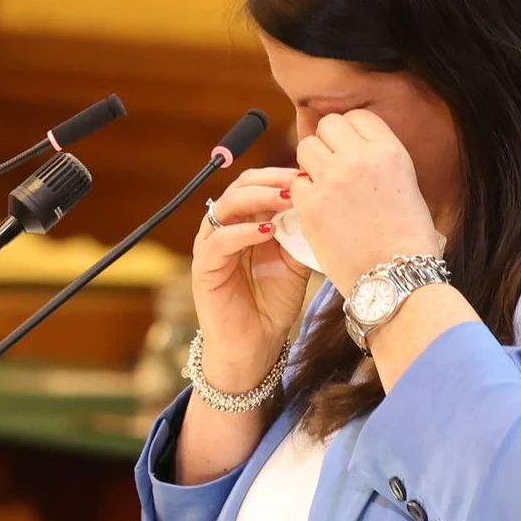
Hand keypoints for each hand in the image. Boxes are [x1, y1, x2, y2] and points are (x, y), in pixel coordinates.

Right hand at [188, 166, 312, 392]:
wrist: (256, 346)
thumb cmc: (273, 303)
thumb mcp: (294, 261)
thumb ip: (299, 233)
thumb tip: (316, 200)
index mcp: (246, 223)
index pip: (257, 184)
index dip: (281, 175)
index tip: (310, 174)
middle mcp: (225, 228)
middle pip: (240, 186)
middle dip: (270, 180)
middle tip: (298, 181)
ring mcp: (211, 246)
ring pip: (226, 206)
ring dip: (257, 198)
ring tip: (285, 198)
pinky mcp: (204, 268)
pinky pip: (218, 241)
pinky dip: (242, 233)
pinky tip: (268, 232)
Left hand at [292, 110, 443, 288]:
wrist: (395, 276)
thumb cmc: (406, 237)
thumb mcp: (406, 185)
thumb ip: (378, 160)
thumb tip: (354, 148)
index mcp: (389, 150)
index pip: (357, 117)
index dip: (350, 133)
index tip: (350, 151)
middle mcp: (360, 158)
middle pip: (328, 125)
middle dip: (328, 144)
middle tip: (333, 168)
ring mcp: (333, 179)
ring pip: (306, 148)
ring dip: (311, 164)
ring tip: (324, 187)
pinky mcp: (311, 204)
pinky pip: (296, 183)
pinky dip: (303, 195)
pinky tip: (318, 210)